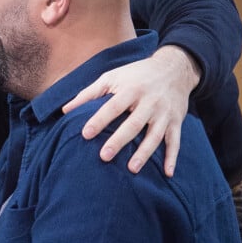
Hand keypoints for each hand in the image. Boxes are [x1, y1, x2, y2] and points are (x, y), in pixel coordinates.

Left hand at [62, 46, 200, 176]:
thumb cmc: (135, 75)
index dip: (99, 120)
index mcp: (131, 89)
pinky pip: (176, 142)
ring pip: (155, 136)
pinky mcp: (176, 122)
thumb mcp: (112, 77)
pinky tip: (167, 174)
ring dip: (144, 153)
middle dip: (119, 140)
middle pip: (133, 124)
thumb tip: (65, 110)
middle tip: (104, 156)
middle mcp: (149, 101)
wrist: (174, 68)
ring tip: (131, 169)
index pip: (113, 106)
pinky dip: (172, 158)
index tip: (86, 134)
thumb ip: (88, 93)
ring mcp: (164, 113)